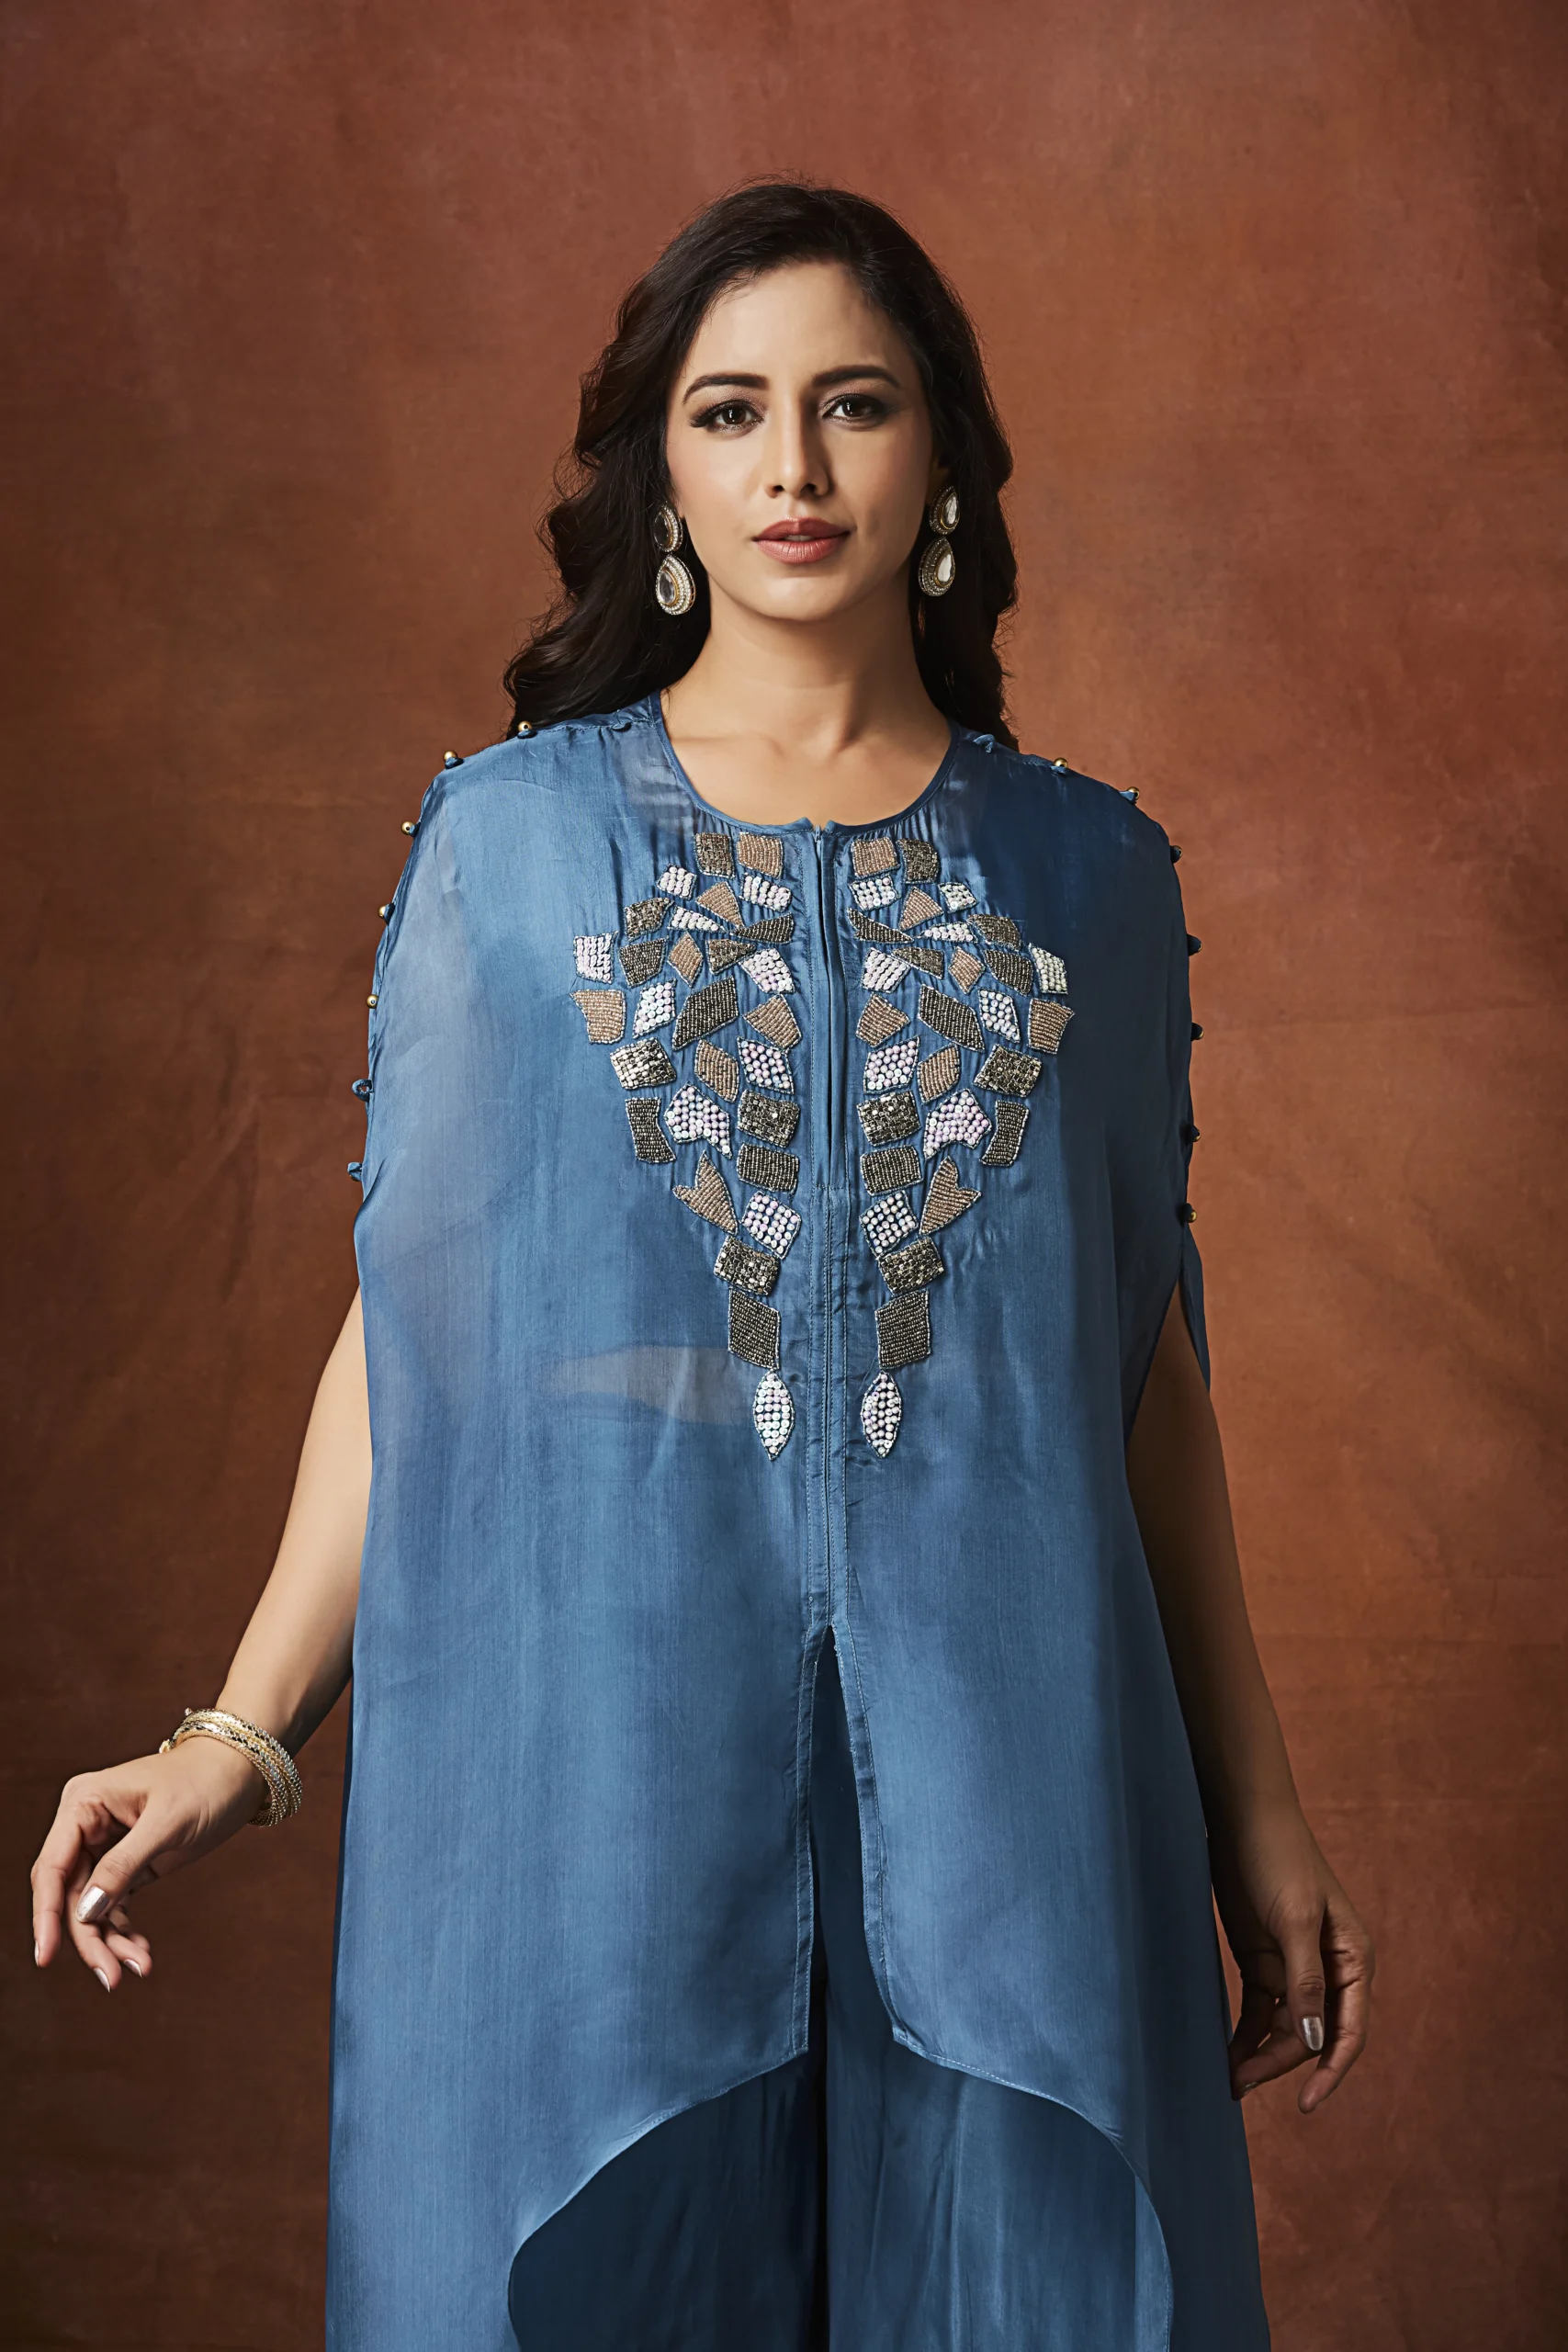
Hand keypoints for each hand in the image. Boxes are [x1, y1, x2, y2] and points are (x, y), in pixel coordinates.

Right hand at [30, 1738, 265, 1989]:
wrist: (242, 1771)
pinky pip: (114, 1905)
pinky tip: (140, 1952)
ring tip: (138, 1966)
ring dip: (110, 1941)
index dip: (46, 1914)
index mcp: (83, 1803)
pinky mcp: (127, 1863)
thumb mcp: (166, 1823)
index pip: (52, 1867)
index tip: (45, 1957)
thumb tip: (85, 1910)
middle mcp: (86, 1825)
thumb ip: (123, 1865)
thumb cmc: (205, 1781)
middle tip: (111, 1977)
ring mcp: (105, 1846)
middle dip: (88, 1937)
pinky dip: (124, 1931)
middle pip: (69, 1894)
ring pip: (91, 1907)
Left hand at [1210, 1795, 1374, 2111]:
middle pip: (1311, 2034)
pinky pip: (1259, 2010)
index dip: (1330, 2070)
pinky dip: (1246, 2033)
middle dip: (1279, 2062)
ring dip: (1260, 2053)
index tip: (1306, 2103)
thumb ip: (1306, 1981)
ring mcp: (1294, 1967)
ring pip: (1284, 2027)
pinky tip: (1228, 2053)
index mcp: (1352, 1959)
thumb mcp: (1296, 1919)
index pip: (1348, 2030)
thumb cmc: (1278, 1858)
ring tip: (1228, 2077)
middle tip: (1238, 2082)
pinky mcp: (1262, 1961)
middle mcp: (1329, 1969)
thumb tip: (1315, 2040)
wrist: (1240, 1817)